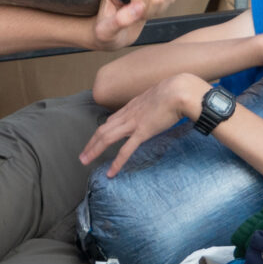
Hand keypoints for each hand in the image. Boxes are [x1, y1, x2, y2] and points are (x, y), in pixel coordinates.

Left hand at [79, 72, 207, 176]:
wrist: (180, 90)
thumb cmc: (175, 91)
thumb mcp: (159, 95)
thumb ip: (154, 103)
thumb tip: (158, 105)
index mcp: (132, 106)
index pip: (111, 120)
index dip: (102, 131)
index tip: (96, 139)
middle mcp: (128, 114)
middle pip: (103, 129)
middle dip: (91, 143)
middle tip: (82, 155)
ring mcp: (133, 123)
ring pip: (107, 138)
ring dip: (94, 150)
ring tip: (85, 161)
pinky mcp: (142, 132)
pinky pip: (126, 150)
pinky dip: (117, 162)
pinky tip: (111, 172)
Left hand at [87, 0, 177, 51]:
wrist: (110, 31)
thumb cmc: (105, 32)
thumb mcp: (106, 31)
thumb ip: (122, 20)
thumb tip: (140, 6)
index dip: (143, 10)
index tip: (132, 17)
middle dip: (152, 9)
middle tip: (137, 16)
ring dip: (159, 5)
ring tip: (142, 12)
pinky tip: (151, 6)